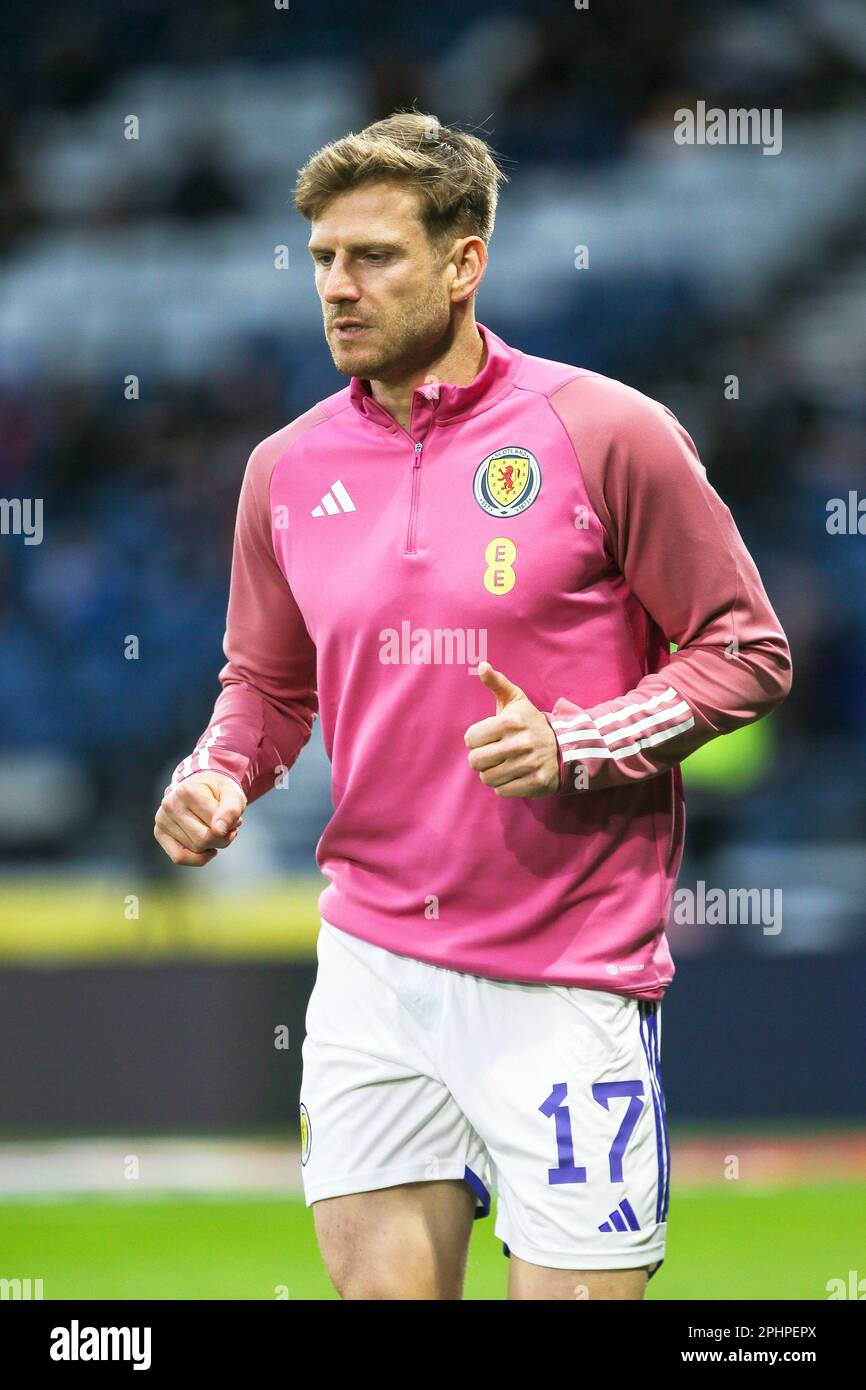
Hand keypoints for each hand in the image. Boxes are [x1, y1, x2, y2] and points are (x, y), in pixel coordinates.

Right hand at [154, 771, 246, 865]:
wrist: (201, 786)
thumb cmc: (219, 791)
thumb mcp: (233, 794)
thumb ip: (231, 810)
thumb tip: (219, 831)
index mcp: (187, 791)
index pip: (215, 825)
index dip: (232, 826)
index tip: (235, 818)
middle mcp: (170, 804)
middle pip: (204, 840)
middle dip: (222, 839)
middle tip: (229, 828)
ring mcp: (161, 819)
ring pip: (195, 850)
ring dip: (212, 845)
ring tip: (214, 830)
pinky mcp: (159, 832)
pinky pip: (179, 857)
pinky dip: (198, 858)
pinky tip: (209, 849)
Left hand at [464, 662, 559, 796]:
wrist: (565, 746)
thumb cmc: (531, 723)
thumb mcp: (516, 700)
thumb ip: (497, 683)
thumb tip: (481, 665)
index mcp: (511, 721)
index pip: (470, 738)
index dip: (475, 740)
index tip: (487, 738)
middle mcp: (520, 743)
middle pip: (475, 761)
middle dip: (480, 759)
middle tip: (492, 754)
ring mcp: (528, 764)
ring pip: (487, 778)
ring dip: (491, 773)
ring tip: (503, 764)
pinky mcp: (535, 782)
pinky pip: (502, 790)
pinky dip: (504, 785)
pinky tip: (513, 775)